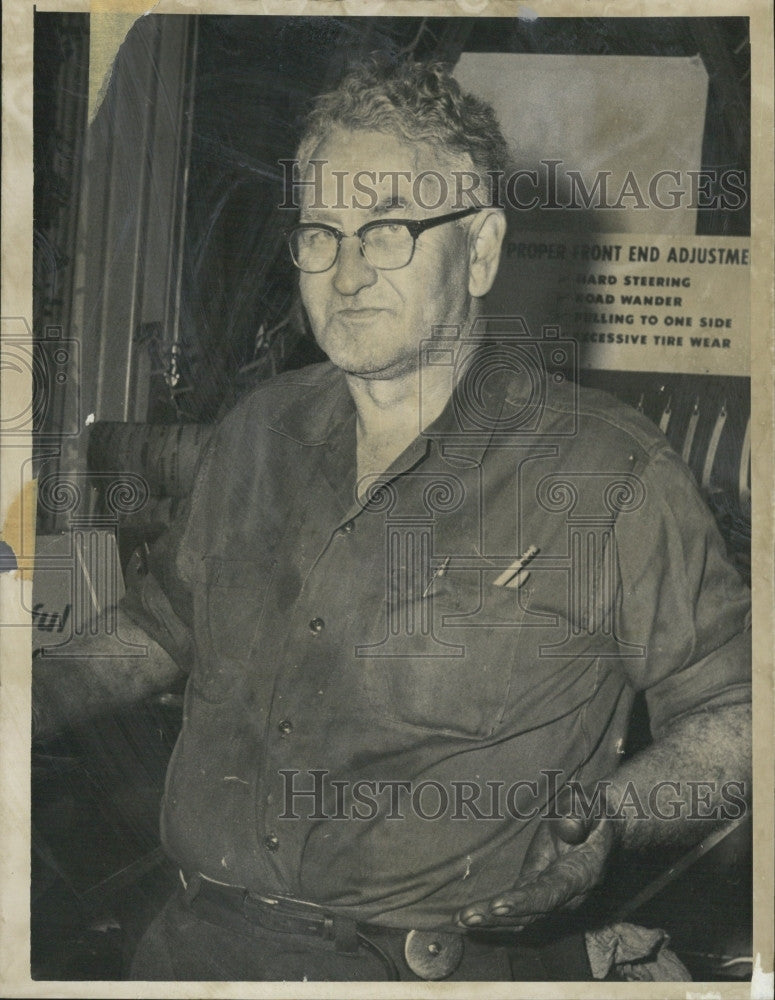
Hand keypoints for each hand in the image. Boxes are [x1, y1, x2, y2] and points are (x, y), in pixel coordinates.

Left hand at [455, 795, 619, 930]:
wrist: (603, 829)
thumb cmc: (593, 812)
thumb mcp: (591, 805)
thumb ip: (580, 813)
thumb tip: (568, 827)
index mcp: (582, 874)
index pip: (551, 893)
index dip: (525, 902)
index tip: (499, 905)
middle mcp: (567, 895)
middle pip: (531, 913)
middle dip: (497, 917)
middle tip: (467, 917)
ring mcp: (551, 897)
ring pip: (521, 918)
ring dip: (490, 921)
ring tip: (459, 920)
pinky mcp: (536, 892)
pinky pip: (515, 912)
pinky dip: (491, 917)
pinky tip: (467, 918)